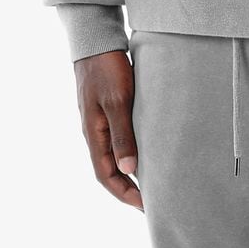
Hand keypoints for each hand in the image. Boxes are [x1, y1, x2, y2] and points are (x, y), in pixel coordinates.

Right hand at [74, 50, 143, 210]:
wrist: (97, 41)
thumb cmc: (107, 70)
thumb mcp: (117, 102)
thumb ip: (122, 135)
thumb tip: (129, 170)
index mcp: (94, 135)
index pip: (106, 176)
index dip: (125, 194)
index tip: (147, 206)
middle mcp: (95, 133)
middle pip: (109, 171)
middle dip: (129, 189)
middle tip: (154, 201)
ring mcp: (101, 122)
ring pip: (115, 156)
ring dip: (131, 172)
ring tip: (154, 181)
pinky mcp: (110, 110)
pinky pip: (120, 140)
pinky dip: (133, 152)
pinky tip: (149, 151)